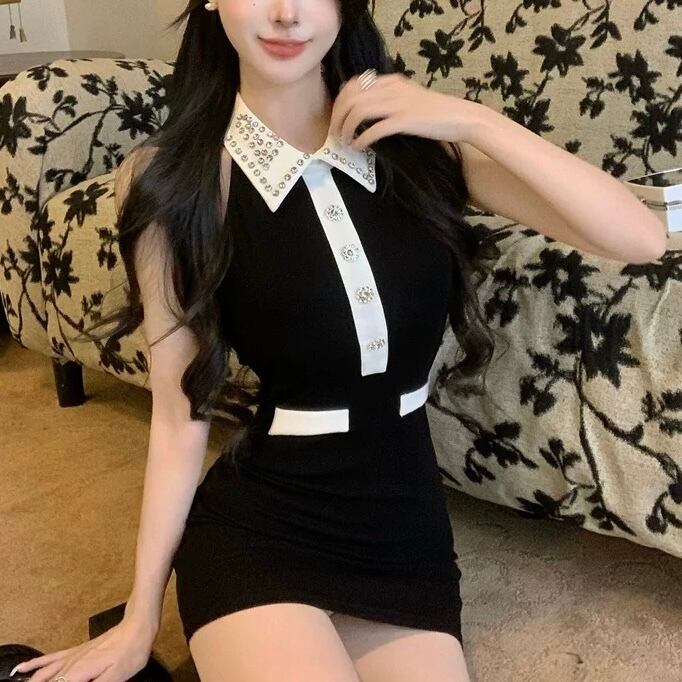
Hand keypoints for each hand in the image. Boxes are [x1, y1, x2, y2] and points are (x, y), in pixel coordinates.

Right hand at [11, 617, 157, 681]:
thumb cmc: (131, 650)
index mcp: (79, 672)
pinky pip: (50, 658)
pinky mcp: (76, 651)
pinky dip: (34, 665)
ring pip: (43, 675)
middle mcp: (70, 664)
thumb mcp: (116, 677)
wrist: (138, 626)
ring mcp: (72, 656)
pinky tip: (22, 668)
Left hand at [328, 71, 481, 150]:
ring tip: (345, 142)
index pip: (353, 84)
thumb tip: (367, 112)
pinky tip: (359, 147)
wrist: (461, 116)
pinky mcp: (405, 121)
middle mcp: (391, 88)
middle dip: (337, 117)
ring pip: (358, 110)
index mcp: (390, 81)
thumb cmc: (436, 112)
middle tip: (335, 135)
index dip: (340, 102)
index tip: (337, 119)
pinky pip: (374, 129)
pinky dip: (362, 139)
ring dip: (346, 128)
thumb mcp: (409, 97)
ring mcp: (398, 104)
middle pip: (350, 97)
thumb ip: (390, 99)